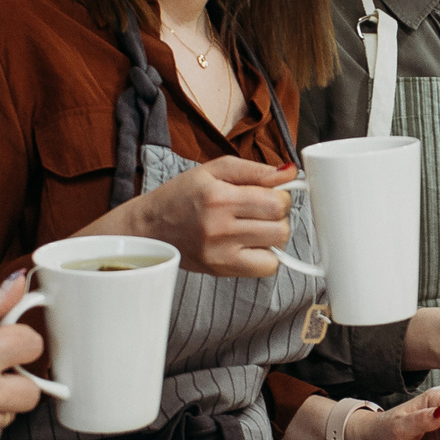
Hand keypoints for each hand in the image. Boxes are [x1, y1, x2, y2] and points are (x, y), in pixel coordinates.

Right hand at [108, 157, 298, 278]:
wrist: (149, 227)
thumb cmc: (182, 195)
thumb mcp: (214, 169)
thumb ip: (255, 169)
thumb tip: (290, 172)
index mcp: (219, 197)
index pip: (276, 202)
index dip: (281, 195)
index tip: (270, 193)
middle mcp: (219, 227)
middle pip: (281, 226)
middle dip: (279, 215)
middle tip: (262, 210)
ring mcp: (220, 252)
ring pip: (277, 247)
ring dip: (273, 235)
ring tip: (254, 226)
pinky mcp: (221, 269)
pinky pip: (266, 268)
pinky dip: (266, 256)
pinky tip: (251, 244)